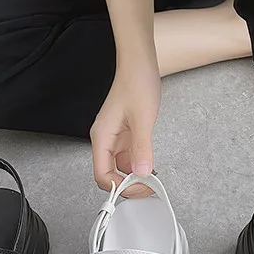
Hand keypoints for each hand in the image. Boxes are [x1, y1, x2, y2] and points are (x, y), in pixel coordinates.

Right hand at [90, 54, 160, 194]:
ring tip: (152, 180)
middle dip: (128, 185)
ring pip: (119, 167)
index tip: (138, 189)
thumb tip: (142, 171)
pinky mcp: (124, 133)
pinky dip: (138, 164)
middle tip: (147, 189)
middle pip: (109, 174)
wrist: (139, 64)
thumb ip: (142, 147)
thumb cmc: (136, 83)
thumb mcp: (143, 119)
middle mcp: (105, 139)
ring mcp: (114, 137)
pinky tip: (150, 166)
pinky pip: (127, 156)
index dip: (119, 187)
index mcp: (102, 136)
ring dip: (134, 176)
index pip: (102, 175)